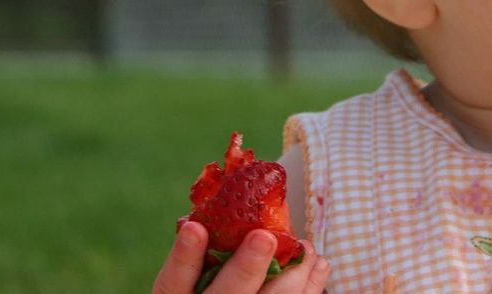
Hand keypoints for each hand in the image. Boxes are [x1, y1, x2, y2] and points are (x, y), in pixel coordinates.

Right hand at [153, 221, 328, 293]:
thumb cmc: (209, 288)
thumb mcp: (191, 278)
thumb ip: (200, 253)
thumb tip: (217, 205)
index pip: (174, 281)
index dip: (184, 255)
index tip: (195, 227)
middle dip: (248, 266)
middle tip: (264, 237)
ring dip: (292, 273)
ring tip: (304, 246)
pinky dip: (311, 285)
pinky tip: (318, 264)